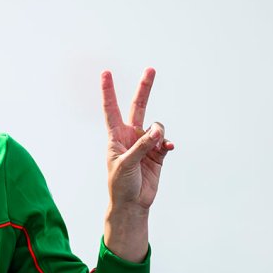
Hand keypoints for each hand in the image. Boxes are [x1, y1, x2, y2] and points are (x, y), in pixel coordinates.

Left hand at [101, 68, 173, 260]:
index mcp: (115, 136)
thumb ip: (141, 146)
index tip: (105, 72)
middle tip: (151, 69)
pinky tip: (167, 148)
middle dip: (144, 88)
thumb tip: (157, 130)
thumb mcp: (126, 164)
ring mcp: (145, 143)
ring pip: (157, 126)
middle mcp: (130, 135)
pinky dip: (167, 143)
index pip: (111, 108)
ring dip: (159, 133)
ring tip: (156, 146)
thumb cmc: (120, 184)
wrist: (132, 203)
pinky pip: (165, 141)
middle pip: (138, 106)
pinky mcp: (157, 153)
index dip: (108, 91)